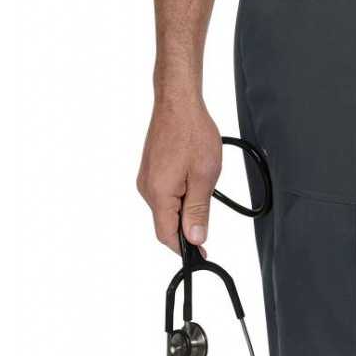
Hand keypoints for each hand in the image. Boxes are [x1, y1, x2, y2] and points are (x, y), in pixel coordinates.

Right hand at [136, 93, 222, 256]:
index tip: (201, 254)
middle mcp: (147, 189)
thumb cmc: (192, 132)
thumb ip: (198, 210)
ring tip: (203, 182)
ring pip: (166, 206)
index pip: (167, 236)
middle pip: (166, 222)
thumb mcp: (204, 175)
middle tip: (209, 210)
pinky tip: (192, 175)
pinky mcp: (151, 168)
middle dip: (187, 223)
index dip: (184, 249)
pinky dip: (179, 191)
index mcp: (159, 194)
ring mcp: (147, 178)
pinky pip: (164, 191)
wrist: (178, 101)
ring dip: (184, 204)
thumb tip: (195, 239)